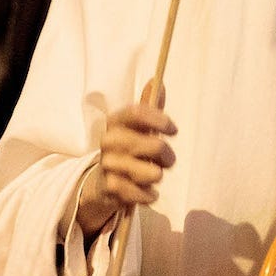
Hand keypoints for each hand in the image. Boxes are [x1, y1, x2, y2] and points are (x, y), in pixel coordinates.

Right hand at [76, 80, 175, 236]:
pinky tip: (147, 192)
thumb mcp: (137, 129)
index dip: (160, 120)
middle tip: (167, 160)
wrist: (102, 185)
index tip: (174, 130)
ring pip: (150, 172)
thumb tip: (158, 80)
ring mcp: (108, 165)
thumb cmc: (127, 151)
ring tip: (152, 176)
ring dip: (157, 176)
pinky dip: (149, 195)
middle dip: (167, 155)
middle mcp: (108, 141)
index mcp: (115, 122)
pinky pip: (141, 192)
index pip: (137, 112)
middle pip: (152, 145)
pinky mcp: (110, 188)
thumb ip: (150, 107)